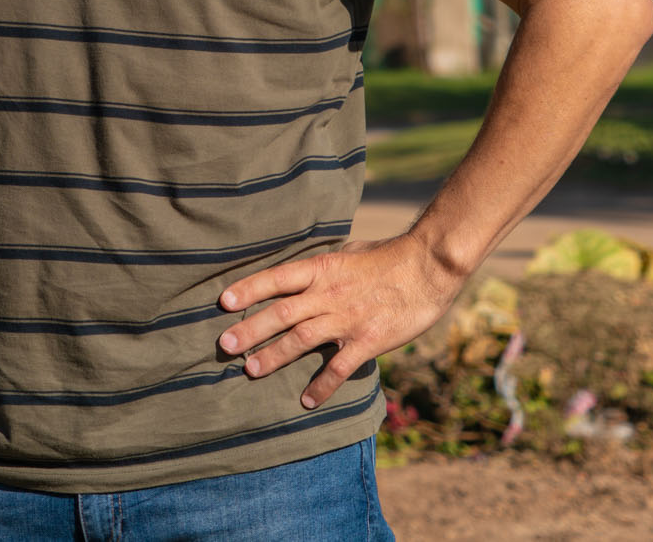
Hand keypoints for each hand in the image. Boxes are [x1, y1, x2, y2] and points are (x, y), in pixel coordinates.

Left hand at [217, 233, 464, 409]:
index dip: (249, 289)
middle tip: (224, 345)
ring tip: (250, 369)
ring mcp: (348, 318)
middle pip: (282, 313)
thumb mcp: (350, 251)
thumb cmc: (389, 256)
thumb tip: (306, 271)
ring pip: (302, 339)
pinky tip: (307, 401)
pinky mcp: (368, 340)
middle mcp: (329, 294)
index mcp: (322, 268)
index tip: (223, 301)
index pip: (277, 278)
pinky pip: (340, 367)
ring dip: (274, 356)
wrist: (429, 267)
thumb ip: (326, 265)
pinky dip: (323, 385)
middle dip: (250, 329)